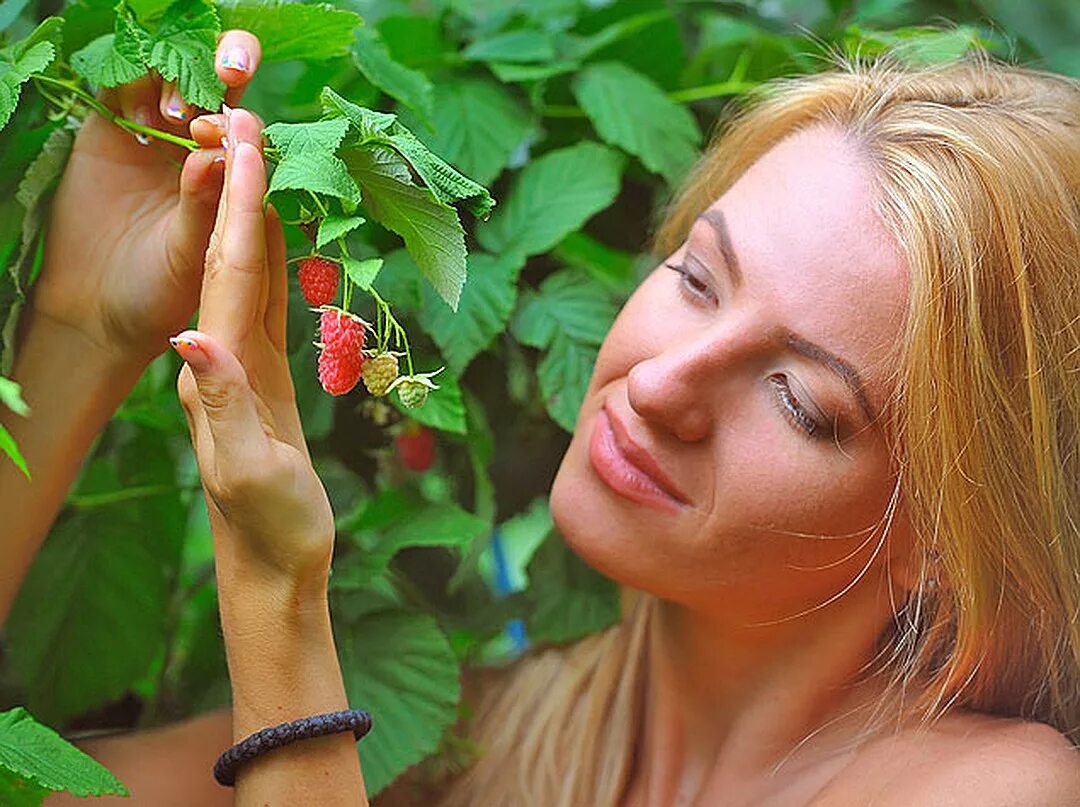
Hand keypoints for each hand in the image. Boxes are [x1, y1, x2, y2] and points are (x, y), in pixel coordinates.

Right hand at [29, 31, 262, 365]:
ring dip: (175, 88)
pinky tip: (134, 111)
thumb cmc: (158, 296)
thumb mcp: (188, 258)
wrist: (98, 312)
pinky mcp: (110, 132)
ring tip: (168, 116)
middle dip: (217, 97)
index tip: (237, 135)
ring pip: (172, 88)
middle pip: (219, 102)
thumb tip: (214, 159)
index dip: (246, 132)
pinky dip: (130, 89)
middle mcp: (200, 159)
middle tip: (200, 122)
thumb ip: (202, 211)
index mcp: (234, 188)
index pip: (249, 144)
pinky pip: (122, 92)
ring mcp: (156, 143)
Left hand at [174, 108, 334, 593]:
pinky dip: (273, 261)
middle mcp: (220, 358)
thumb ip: (224, 404)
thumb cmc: (272, 528)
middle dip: (236, 188)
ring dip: (252, 214)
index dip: (237, 207)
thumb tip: (194, 338)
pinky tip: (280, 235)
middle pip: (229, 259)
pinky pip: (268, 305)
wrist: (273, 565)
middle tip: (249, 120)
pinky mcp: (266, 379)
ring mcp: (242, 367)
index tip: (247, 145)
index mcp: (217, 372)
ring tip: (263, 157)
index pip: (227, 274)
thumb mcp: (250, 471)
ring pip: (247, 274)